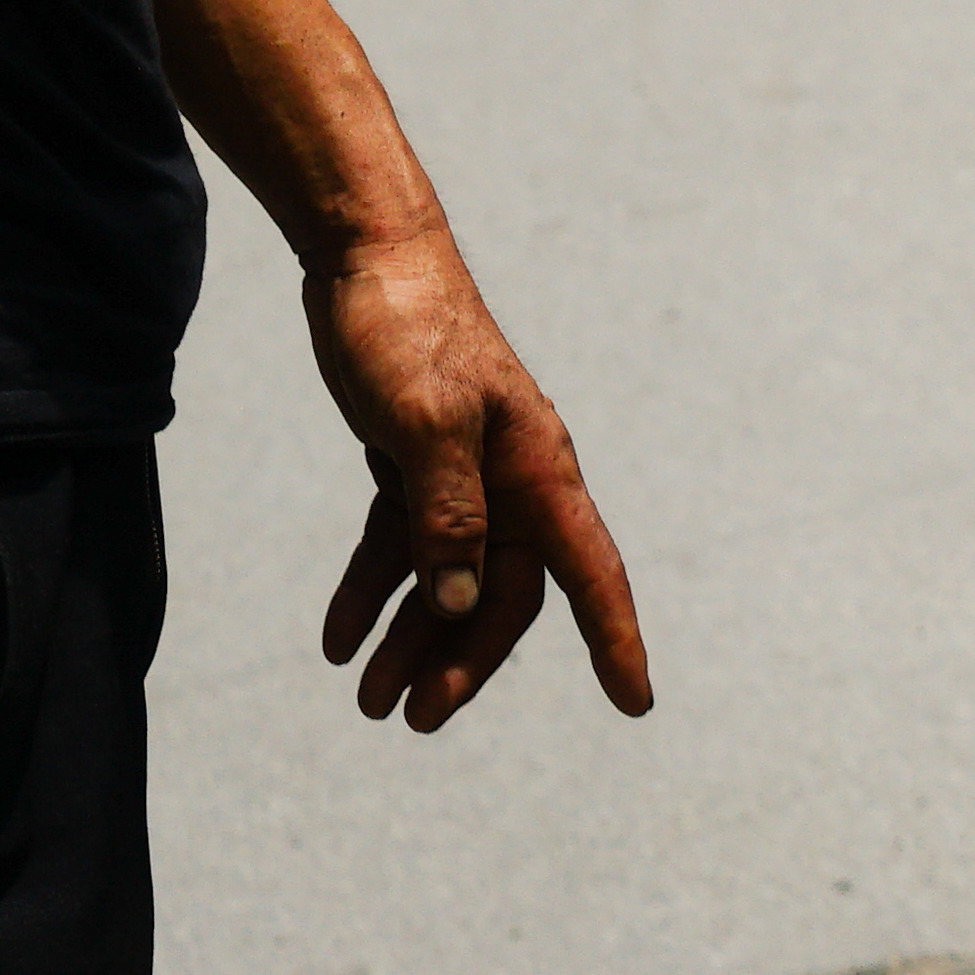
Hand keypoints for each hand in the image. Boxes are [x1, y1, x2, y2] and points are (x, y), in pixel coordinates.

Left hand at [301, 220, 654, 732]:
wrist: (365, 256)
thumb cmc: (408, 330)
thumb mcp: (424, 426)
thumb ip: (446, 517)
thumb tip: (462, 603)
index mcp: (537, 470)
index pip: (589, 572)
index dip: (616, 639)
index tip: (636, 704)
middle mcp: (512, 480)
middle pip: (502, 594)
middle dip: (460, 659)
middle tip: (409, 718)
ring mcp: (465, 473)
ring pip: (450, 579)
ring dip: (411, 638)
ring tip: (366, 700)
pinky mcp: (416, 463)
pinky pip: (404, 546)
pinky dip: (373, 590)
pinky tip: (337, 635)